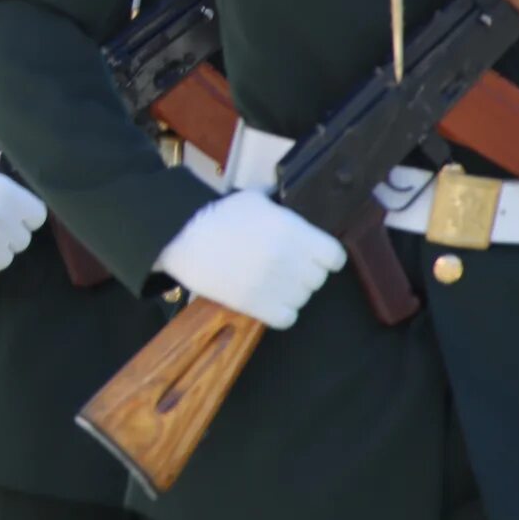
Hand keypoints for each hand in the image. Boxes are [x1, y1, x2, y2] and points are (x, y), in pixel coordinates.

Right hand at [155, 188, 345, 327]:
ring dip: (291, 292)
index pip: (334, 257)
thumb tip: (298, 219)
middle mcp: (289, 259)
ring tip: (272, 282)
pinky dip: (280, 312)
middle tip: (286, 267)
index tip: (315, 256)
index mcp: (293, 230)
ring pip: (303, 299)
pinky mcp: (257, 306)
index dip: (325, 256)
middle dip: (305, 273)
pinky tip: (268, 300)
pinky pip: (287, 318)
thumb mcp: (257, 201)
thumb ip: (284, 213)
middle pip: (318, 279)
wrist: (184, 238)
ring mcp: (274, 285)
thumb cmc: (219, 216)